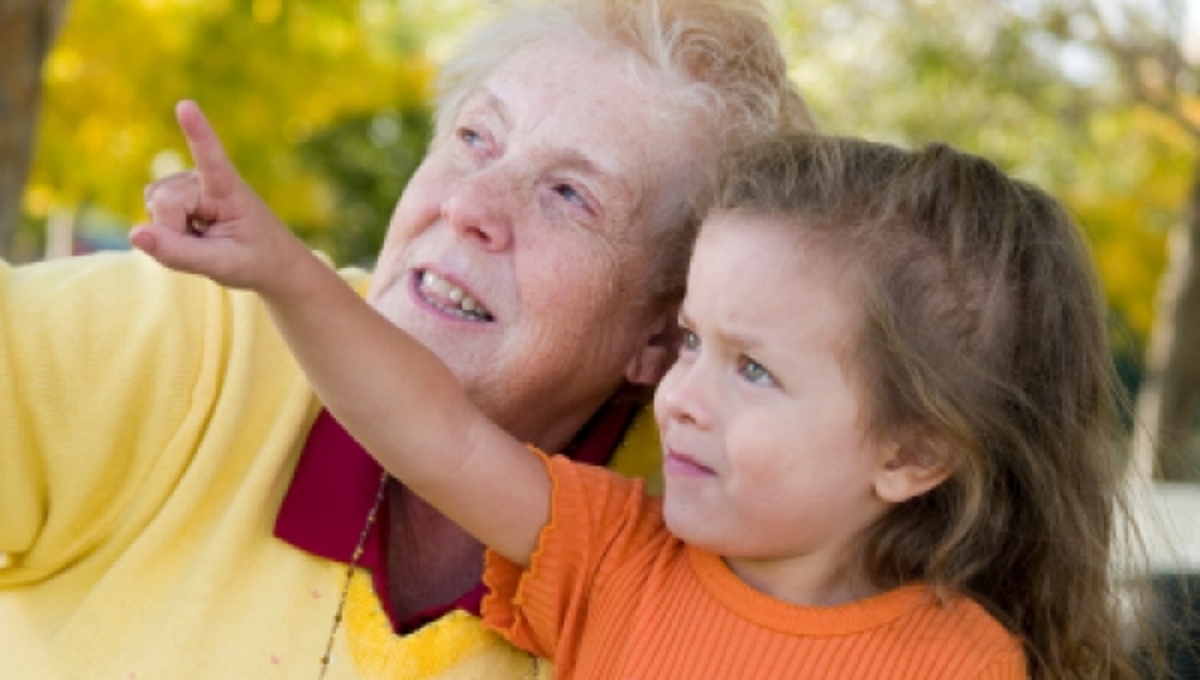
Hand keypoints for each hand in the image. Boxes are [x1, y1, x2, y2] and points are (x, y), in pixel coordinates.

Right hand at [130, 100, 310, 294]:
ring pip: (154, 206)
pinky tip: (191, 234)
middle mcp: (205, 178)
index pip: (212, 158)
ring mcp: (187, 183)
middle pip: (164, 202)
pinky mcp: (175, 192)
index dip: (198, 133)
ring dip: (171, 232)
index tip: (186, 105)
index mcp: (229, 189)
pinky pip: (151, 213)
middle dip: (174, 232)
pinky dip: (165, 231)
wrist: (269, 261)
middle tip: (209, 245)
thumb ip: (178, 253)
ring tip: (205, 238)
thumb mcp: (221, 265)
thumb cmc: (254, 260)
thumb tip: (133, 234)